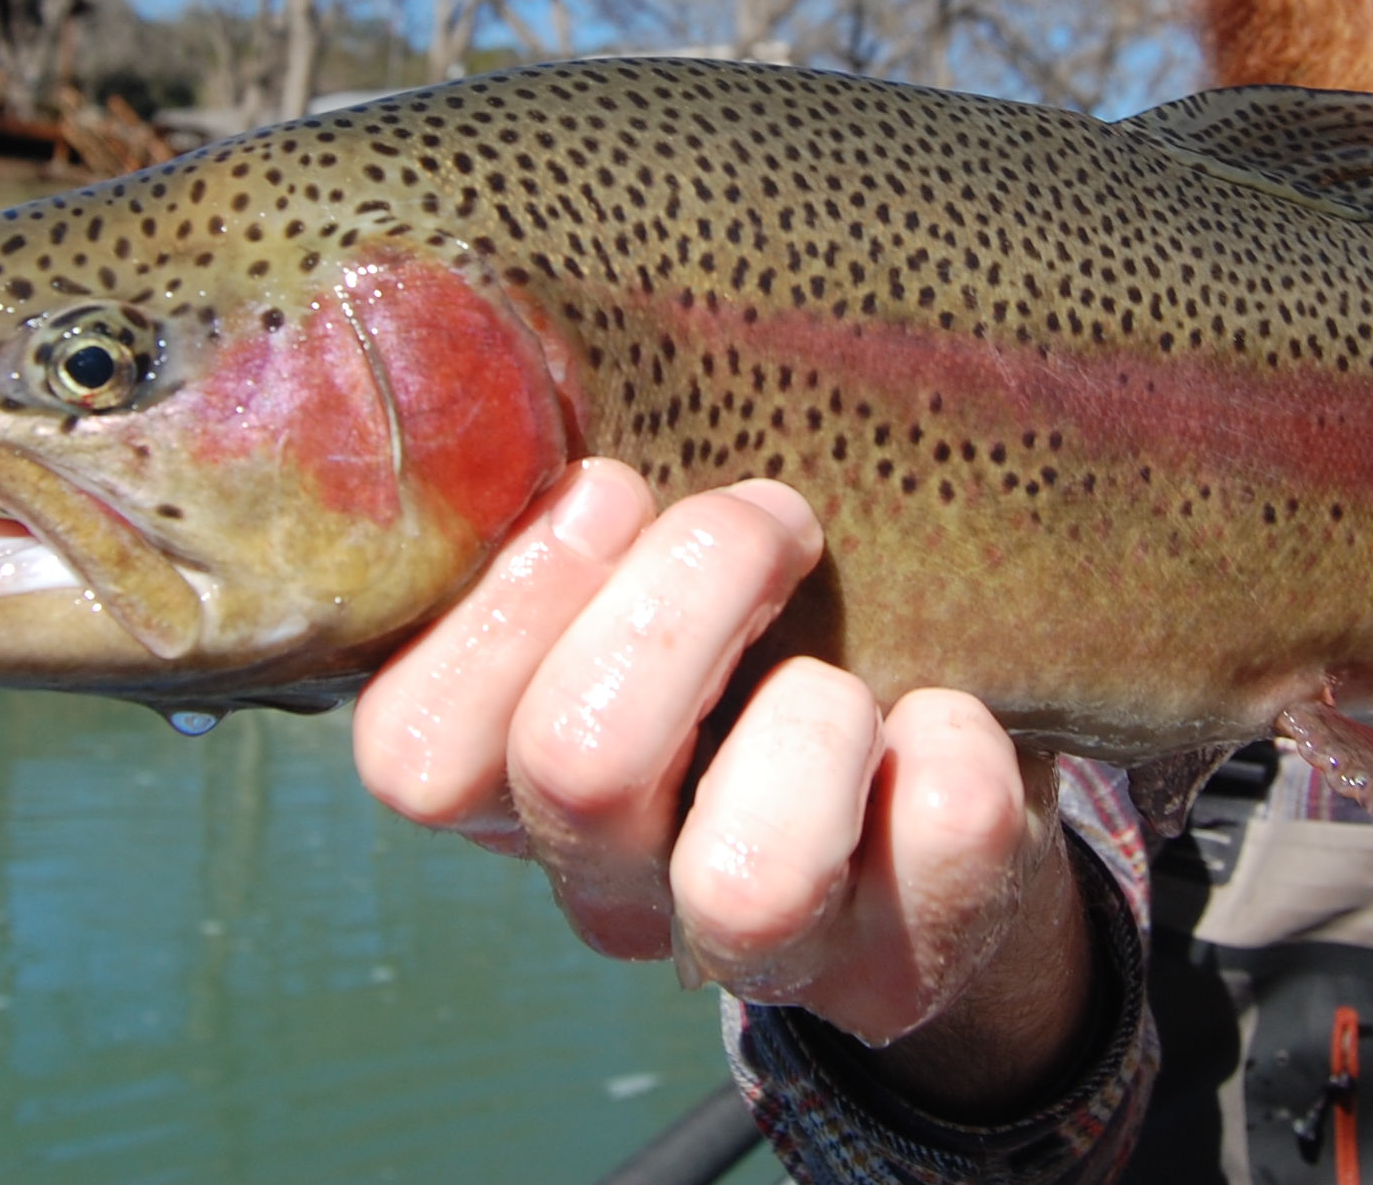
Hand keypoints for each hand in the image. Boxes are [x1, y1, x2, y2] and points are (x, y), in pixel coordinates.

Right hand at [352, 462, 1090, 1110]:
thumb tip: (571, 397)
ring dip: (813, 716)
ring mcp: (750, 952)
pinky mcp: (899, 975)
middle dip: (688, 594)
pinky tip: (946, 715)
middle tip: (770, 518)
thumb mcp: (660, 567)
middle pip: (576, 765)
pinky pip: (937, 844)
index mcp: (513, 785)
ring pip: (747, 875)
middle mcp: (608, 886)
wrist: (930, 796)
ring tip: (849, 670)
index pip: (417, 751)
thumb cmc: (772, 629)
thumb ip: (597, 513)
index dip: (511, 605)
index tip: (613, 487)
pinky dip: (955, 747)